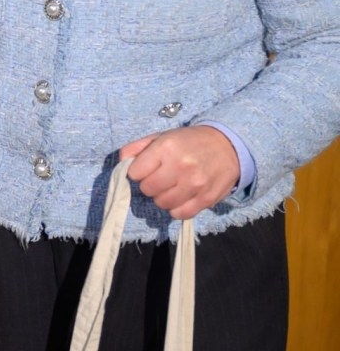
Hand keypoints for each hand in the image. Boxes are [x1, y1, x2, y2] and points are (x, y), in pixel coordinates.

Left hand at [119, 126, 241, 219]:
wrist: (228, 146)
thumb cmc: (189, 141)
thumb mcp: (162, 136)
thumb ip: (137, 148)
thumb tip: (122, 163)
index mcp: (166, 148)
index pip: (135, 172)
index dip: (137, 172)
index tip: (145, 169)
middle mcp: (180, 166)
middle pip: (148, 190)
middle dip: (149, 185)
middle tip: (159, 178)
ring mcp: (195, 184)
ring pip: (162, 204)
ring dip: (162, 198)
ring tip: (171, 187)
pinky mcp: (207, 199)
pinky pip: (181, 214)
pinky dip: (177, 209)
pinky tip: (181, 197)